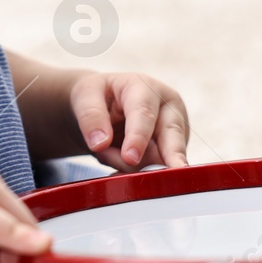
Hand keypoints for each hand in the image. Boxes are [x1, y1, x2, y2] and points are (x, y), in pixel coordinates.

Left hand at [70, 72, 188, 170]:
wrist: (106, 105)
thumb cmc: (98, 96)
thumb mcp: (85, 95)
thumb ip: (90, 116)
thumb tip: (100, 142)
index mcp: (146, 88)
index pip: (144, 114)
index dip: (137, 137)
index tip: (130, 158)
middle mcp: (168, 108)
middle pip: (173, 136)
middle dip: (172, 155)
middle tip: (176, 172)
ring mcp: (175, 132)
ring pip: (160, 160)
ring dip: (133, 167)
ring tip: (107, 154)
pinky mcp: (173, 153)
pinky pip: (156, 171)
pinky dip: (134, 174)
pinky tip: (119, 164)